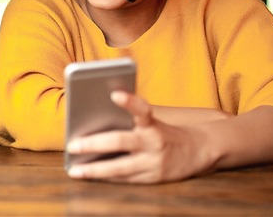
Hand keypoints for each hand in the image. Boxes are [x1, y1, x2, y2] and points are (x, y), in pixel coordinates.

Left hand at [65, 90, 215, 183]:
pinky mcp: (153, 179)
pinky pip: (125, 179)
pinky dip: (105, 178)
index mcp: (154, 124)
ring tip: (74, 169)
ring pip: (120, 168)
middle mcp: (155, 143)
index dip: (129, 101)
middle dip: (94, 143)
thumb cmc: (165, 130)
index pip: (142, 109)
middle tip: (72, 144)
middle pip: (121, 141)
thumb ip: (129, 118)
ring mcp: (154, 163)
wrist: (199, 150)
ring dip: (94, 169)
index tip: (114, 93)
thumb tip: (92, 116)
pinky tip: (89, 175)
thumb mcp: (154, 119)